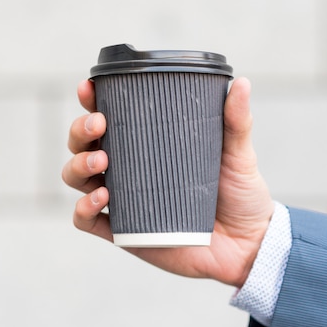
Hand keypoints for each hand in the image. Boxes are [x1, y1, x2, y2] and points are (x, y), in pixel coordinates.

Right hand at [61, 76, 274, 287]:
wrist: (249, 244)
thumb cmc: (239, 193)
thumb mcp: (237, 153)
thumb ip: (236, 121)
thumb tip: (242, 83)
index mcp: (144, 144)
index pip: (107, 118)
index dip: (90, 102)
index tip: (88, 88)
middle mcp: (126, 169)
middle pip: (82, 145)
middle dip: (80, 131)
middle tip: (99, 124)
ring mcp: (122, 201)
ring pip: (77, 178)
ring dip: (78, 165)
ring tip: (101, 161)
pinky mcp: (123, 231)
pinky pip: (86, 220)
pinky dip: (84, 207)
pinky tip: (102, 197)